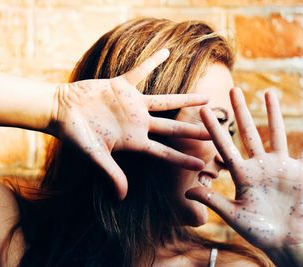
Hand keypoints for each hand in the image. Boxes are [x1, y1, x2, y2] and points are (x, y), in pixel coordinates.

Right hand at [51, 49, 209, 199]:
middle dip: (194, 131)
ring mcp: (132, 104)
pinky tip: (167, 51)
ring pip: (165, 101)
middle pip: (172, 129)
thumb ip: (112, 174)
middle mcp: (138, 123)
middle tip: (218, 132)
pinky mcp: (122, 86)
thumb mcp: (96, 155)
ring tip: (205, 98)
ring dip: (185, 100)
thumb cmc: (76, 135)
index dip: (181, 159)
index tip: (201, 165)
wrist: (61, 110)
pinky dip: (152, 62)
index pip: (163, 152)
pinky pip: (140, 71)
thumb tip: (122, 198)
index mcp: (134, 141)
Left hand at [186, 88, 302, 251]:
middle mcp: (257, 166)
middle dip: (240, 111)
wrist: (290, 241)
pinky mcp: (295, 169)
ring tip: (268, 92)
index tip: (203, 110)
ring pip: (273, 132)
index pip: (224, 145)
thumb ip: (213, 201)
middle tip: (232, 89)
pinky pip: (296, 144)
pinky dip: (298, 130)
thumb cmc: (262, 232)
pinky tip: (298, 113)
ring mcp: (277, 166)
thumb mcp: (235, 215)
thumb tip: (186, 191)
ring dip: (271, 112)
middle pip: (247, 132)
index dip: (214, 128)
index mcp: (240, 175)